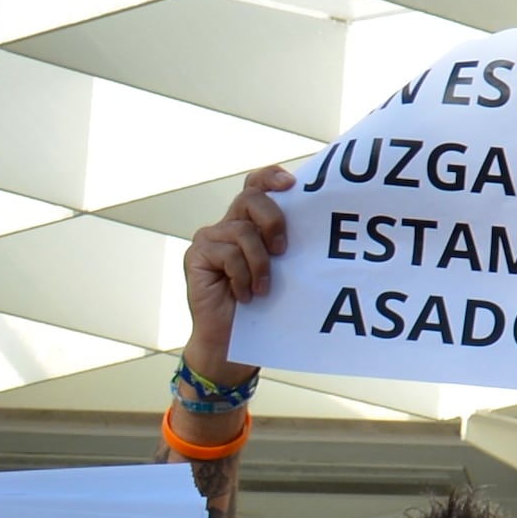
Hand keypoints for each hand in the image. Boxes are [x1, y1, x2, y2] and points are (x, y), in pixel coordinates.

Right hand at [182, 167, 293, 377]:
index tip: (292, 183)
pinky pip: (227, 254)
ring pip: (242, 231)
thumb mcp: (285, 268)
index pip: (258, 185)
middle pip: (251, 198)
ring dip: (260, 263)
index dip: (271, 176)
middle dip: (273, 220)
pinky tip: (245, 296)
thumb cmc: (266, 304)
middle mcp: (229, 223)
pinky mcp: (197, 254)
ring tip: (264, 288)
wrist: (233, 340)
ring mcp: (210, 238)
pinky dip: (242, 276)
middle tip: (283, 250)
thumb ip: (288, 243)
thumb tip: (319, 224)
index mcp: (252, 221)